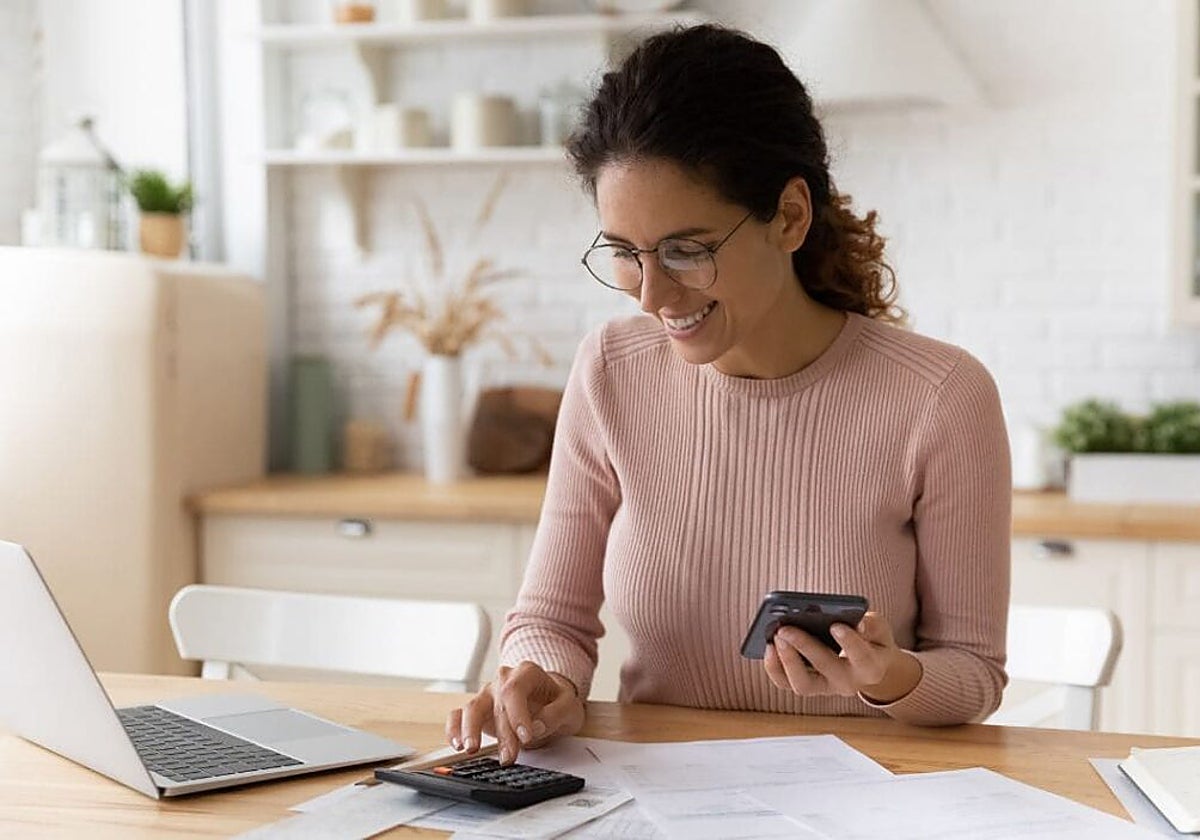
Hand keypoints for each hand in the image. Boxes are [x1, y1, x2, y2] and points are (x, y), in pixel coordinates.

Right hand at [446, 662, 585, 764]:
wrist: (549, 700)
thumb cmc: (557, 700)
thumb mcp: (570, 706)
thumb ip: (555, 714)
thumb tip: (536, 726)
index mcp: (526, 673)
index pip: (515, 690)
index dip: (517, 714)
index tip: (525, 737)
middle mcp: (503, 680)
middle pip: (497, 703)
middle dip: (502, 734)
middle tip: (509, 757)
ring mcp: (487, 694)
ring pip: (472, 708)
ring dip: (470, 730)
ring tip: (472, 749)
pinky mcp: (478, 710)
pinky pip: (457, 715)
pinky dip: (454, 729)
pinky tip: (457, 744)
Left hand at [763, 611, 922, 703]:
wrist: (866, 662)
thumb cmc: (871, 639)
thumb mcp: (879, 629)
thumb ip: (871, 625)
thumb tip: (856, 624)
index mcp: (871, 668)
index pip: (862, 658)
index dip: (850, 643)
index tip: (836, 625)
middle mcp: (848, 683)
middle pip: (826, 668)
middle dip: (805, 647)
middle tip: (786, 628)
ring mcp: (825, 688)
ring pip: (802, 684)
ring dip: (786, 660)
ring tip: (775, 636)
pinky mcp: (806, 686)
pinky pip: (785, 683)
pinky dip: (774, 666)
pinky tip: (768, 645)